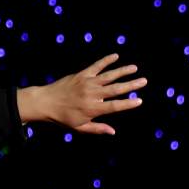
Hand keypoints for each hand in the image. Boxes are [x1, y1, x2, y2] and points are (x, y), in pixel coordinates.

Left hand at [16, 54, 145, 134]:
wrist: (45, 102)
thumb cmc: (63, 117)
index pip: (115, 106)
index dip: (128, 104)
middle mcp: (92, 94)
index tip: (139, 100)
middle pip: (115, 89)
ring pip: (108, 76)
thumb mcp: (80, 127)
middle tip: (144, 81)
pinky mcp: (81, 74)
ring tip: (135, 68)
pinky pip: (96, 66)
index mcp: (93, 109)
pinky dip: (106, 60)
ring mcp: (87, 83)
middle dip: (131, 84)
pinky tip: (115, 56)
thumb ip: (98, 129)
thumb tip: (113, 132)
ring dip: (122, 71)